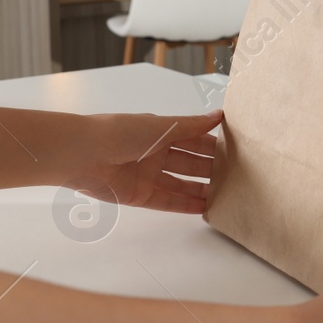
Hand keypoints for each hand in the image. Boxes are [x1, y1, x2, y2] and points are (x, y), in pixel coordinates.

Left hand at [64, 110, 222, 213]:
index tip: (237, 150)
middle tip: (238, 176)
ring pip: (181, 184)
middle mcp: (155, 153)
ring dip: (202, 189)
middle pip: (190, 163)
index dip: (213, 144)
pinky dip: (186, 205)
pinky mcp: (140, 196)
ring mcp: (148, 175)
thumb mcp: (161, 126)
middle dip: (211, 168)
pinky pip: (168, 201)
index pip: (193, 139)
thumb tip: (219, 115)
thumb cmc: (121, 132)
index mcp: (161, 132)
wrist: (83, 154)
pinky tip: (205, 208)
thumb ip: (191, 125)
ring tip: (227, 195)